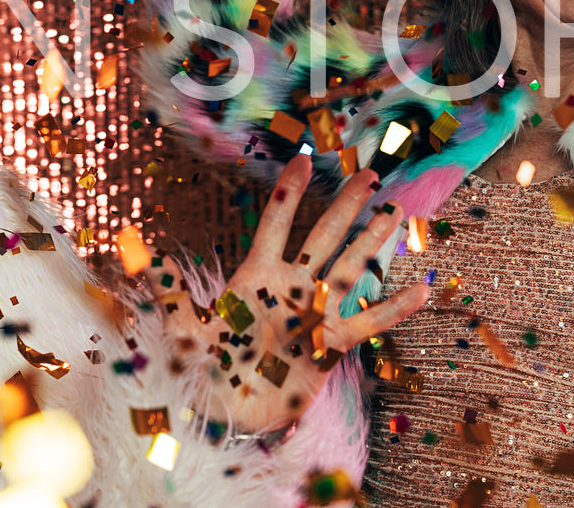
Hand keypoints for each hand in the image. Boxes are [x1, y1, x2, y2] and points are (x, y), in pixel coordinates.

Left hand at [156, 156, 428, 431]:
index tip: (305, 157)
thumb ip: (170, 296)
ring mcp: (312, 314)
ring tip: (395, 213)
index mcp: (254, 277)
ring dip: (372, 241)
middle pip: (321, 236)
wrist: (222, 414)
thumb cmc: (201, 369)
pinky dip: (394, 310)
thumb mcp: (182, 331)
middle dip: (344, 205)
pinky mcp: (330, 346)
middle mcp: (289, 288)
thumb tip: (150, 261)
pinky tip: (422, 292)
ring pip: (349, 268)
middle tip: (369, 173)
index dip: (290, 191)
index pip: (275, 223)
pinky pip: (367, 323)